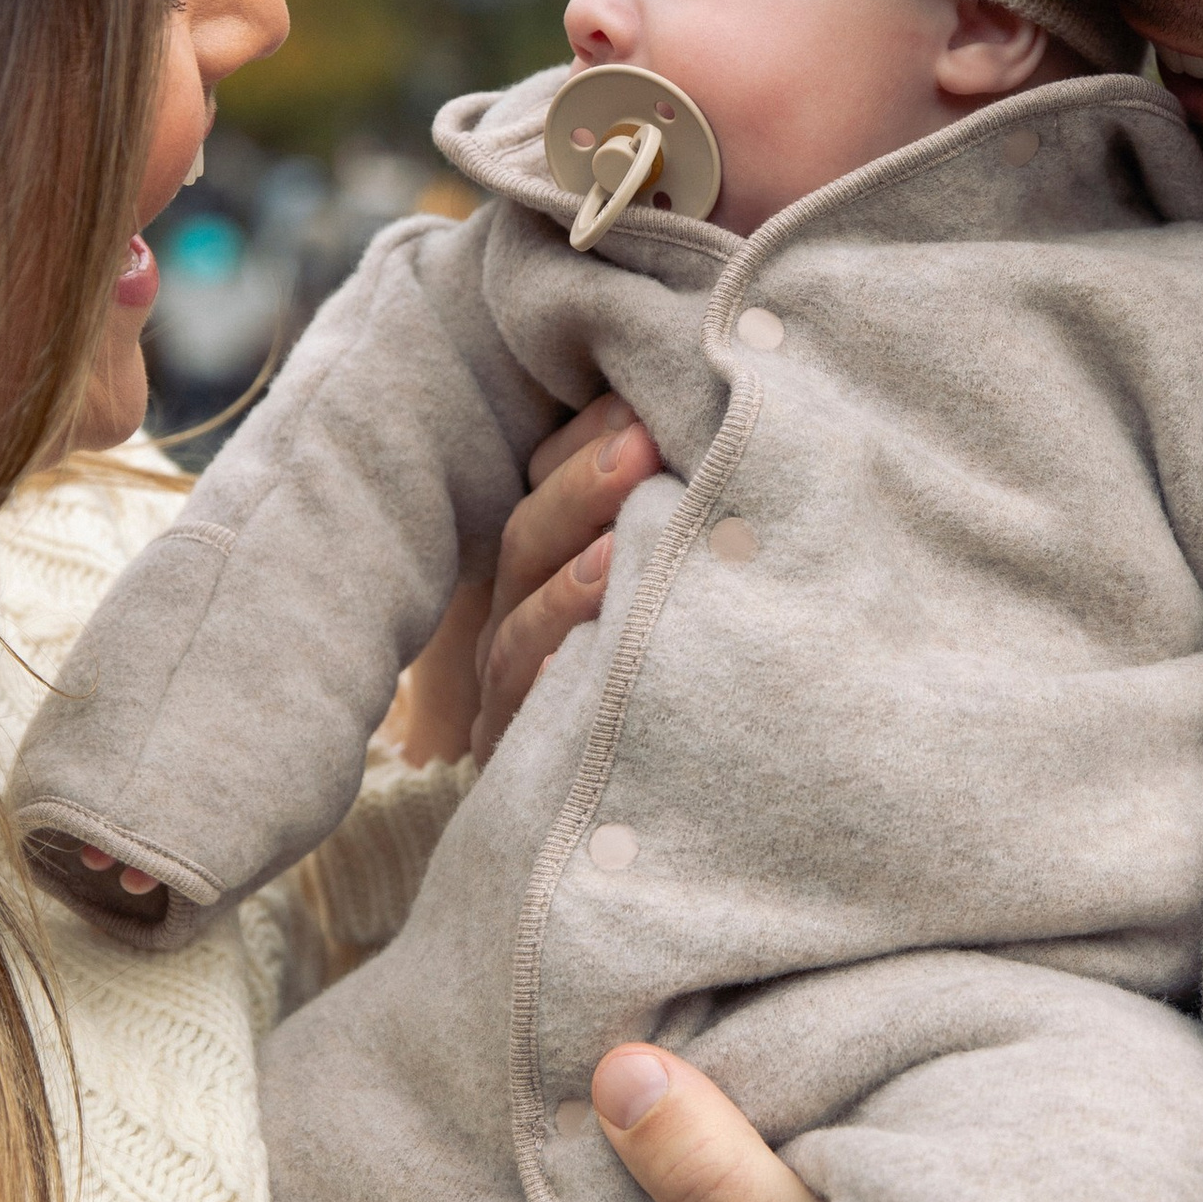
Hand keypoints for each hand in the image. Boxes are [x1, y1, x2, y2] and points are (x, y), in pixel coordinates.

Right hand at [471, 393, 661, 763]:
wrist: (642, 797)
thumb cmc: (674, 655)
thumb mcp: (659, 568)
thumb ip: (662, 504)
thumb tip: (690, 425)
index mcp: (545, 558)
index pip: (544, 481)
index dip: (585, 440)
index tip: (642, 404)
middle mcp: (517, 616)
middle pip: (527, 542)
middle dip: (581, 490)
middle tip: (641, 446)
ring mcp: (512, 688)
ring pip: (519, 632)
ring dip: (566, 589)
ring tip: (615, 553)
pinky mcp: (518, 758)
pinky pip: (522, 721)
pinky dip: (550, 688)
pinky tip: (574, 666)